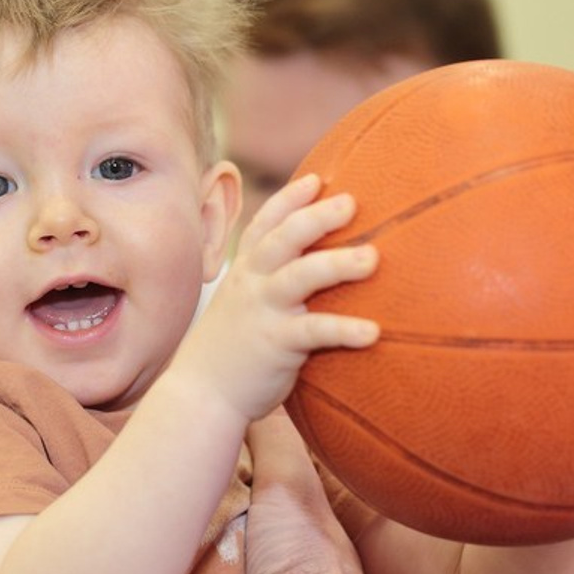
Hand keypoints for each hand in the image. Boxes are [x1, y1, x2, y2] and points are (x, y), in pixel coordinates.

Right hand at [188, 173, 379, 422]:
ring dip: (336, 263)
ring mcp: (263, 311)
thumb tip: (315, 275)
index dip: (290, 200)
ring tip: (372, 258)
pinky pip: (313, 332)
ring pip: (299, 276)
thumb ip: (272, 287)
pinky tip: (373, 332)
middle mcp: (252, 284)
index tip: (318, 179)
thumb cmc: (230, 350)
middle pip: (283, 238)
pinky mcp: (275, 344)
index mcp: (246, 272)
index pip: (265, 225)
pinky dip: (343, 330)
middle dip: (315, 217)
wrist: (200, 394)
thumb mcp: (242, 307)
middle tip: (350, 202)